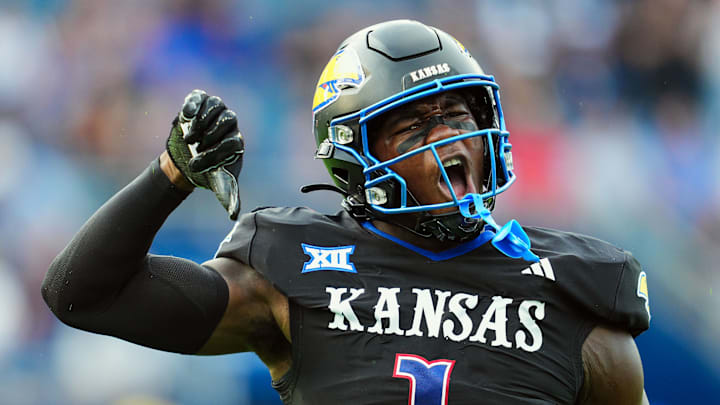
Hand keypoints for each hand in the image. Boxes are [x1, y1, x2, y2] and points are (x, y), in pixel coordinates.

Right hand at [166, 89, 244, 218]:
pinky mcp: (199, 103)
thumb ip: (229, 198)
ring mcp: (215, 111)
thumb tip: (235, 216)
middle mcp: (230, 124)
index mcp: (236, 142)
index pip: (233, 142)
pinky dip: (193, 103)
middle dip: (210, 134)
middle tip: (195, 145)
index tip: (198, 164)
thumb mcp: (218, 185)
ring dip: (202, 120)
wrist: (186, 160)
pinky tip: (184, 115)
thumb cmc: (206, 172)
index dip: (217, 152)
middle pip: (228, 119)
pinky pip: (200, 97)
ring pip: (216, 105)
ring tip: (189, 136)